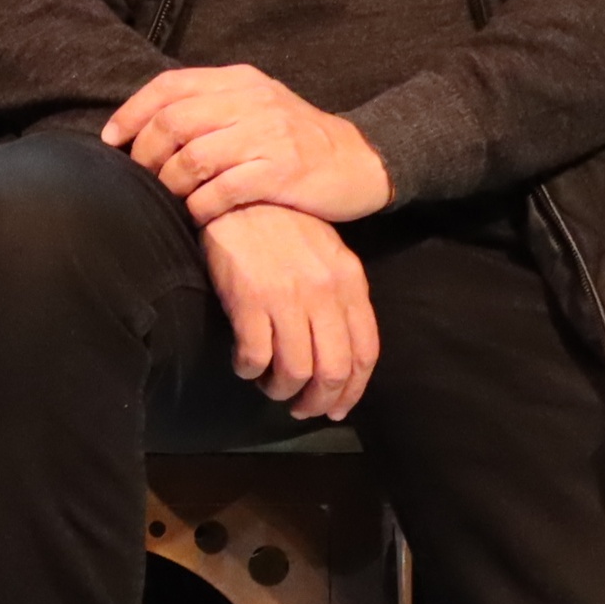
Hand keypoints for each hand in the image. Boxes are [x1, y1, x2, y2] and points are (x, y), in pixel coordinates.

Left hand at [104, 64, 394, 224]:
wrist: (362, 161)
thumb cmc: (297, 139)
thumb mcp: (257, 106)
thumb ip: (212, 107)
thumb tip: (148, 124)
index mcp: (239, 81)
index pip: (169, 86)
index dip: (132, 112)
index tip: (112, 140)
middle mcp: (251, 102)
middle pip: (173, 122)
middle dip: (146, 154)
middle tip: (141, 178)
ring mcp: (268, 136)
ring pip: (193, 157)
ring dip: (170, 184)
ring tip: (169, 199)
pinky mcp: (281, 172)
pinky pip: (222, 190)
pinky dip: (200, 206)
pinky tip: (198, 215)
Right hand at [199, 205, 379, 419]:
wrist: (240, 195)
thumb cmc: (283, 224)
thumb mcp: (326, 254)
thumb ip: (340, 297)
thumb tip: (340, 348)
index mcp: (350, 282)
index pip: (365, 352)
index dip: (353, 390)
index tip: (337, 406)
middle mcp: (324, 293)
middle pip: (334, 370)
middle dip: (319, 401)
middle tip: (302, 408)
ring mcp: (287, 297)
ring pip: (295, 371)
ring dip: (282, 391)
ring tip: (270, 386)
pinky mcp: (249, 299)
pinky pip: (256, 356)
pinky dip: (250, 370)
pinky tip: (244, 364)